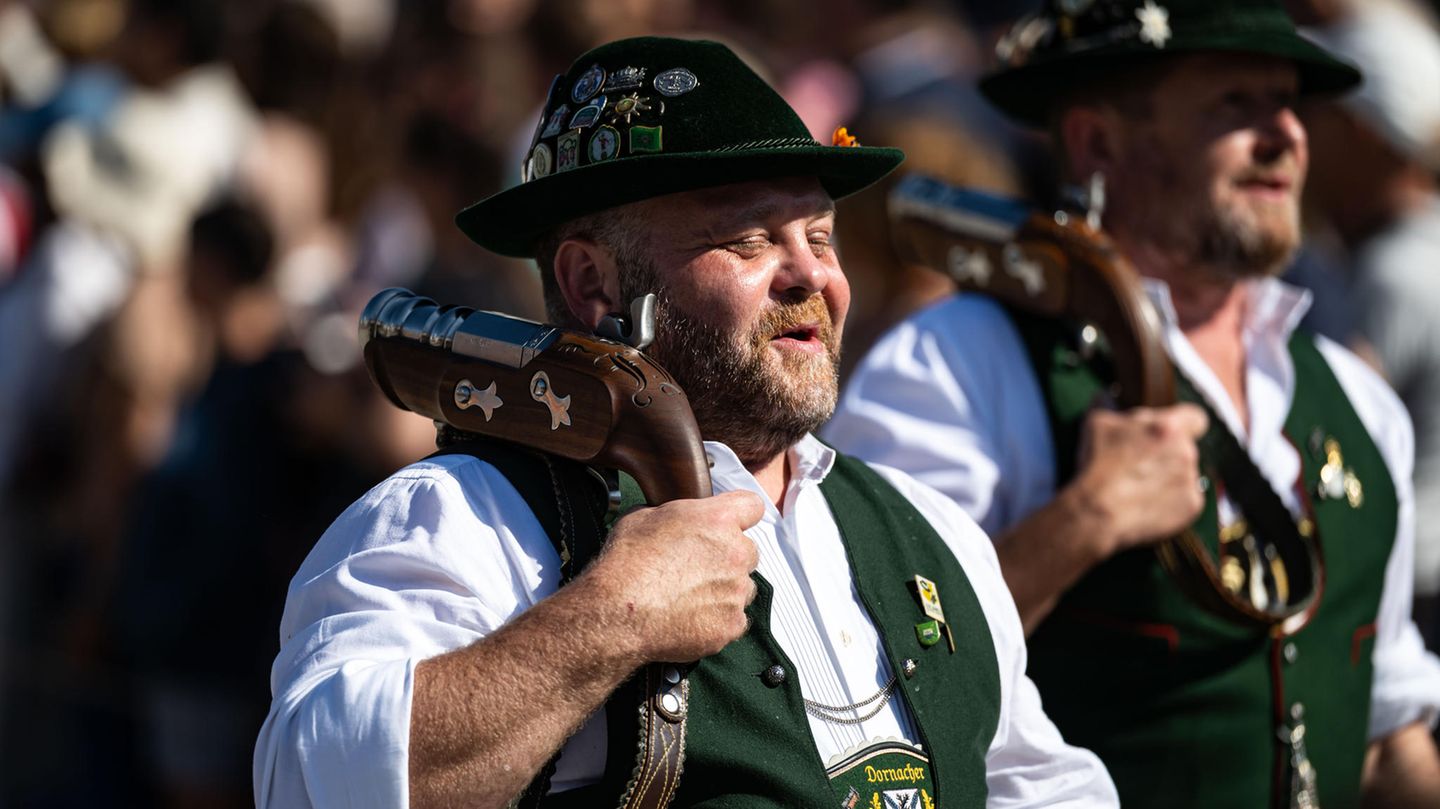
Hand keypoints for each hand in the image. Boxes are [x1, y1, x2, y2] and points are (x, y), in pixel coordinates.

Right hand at [585, 490, 765, 663]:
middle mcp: (735, 553)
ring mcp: (736, 591)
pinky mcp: (732, 624)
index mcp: (717, 519)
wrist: (617, 613)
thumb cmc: (626, 562)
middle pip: (748, 551)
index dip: (740, 514)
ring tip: (691, 597)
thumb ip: (674, 514)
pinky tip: (691, 619)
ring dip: (725, 589)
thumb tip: (675, 519)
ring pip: (743, 587)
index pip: (752, 506)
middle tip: (698, 567)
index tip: (728, 524)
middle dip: (729, 557)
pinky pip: (735, 619)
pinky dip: (718, 620)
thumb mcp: (642, 516)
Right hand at [1072, 403, 1208, 555]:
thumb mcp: (1096, 425)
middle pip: (1186, 448)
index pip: (1196, 417)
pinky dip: (1170, 502)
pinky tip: (1147, 503)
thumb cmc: (1097, 463)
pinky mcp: (1191, 506)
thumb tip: (1104, 394)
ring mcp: (1191, 480)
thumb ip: (1107, 405)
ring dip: (1169, 477)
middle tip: (1141, 465)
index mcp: (1169, 427)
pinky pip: (1185, 500)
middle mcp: (1187, 452)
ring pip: (1185, 474)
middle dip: (1168, 455)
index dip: (1185, 424)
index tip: (1170, 434)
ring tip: (1140, 487)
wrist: (1097, 510)